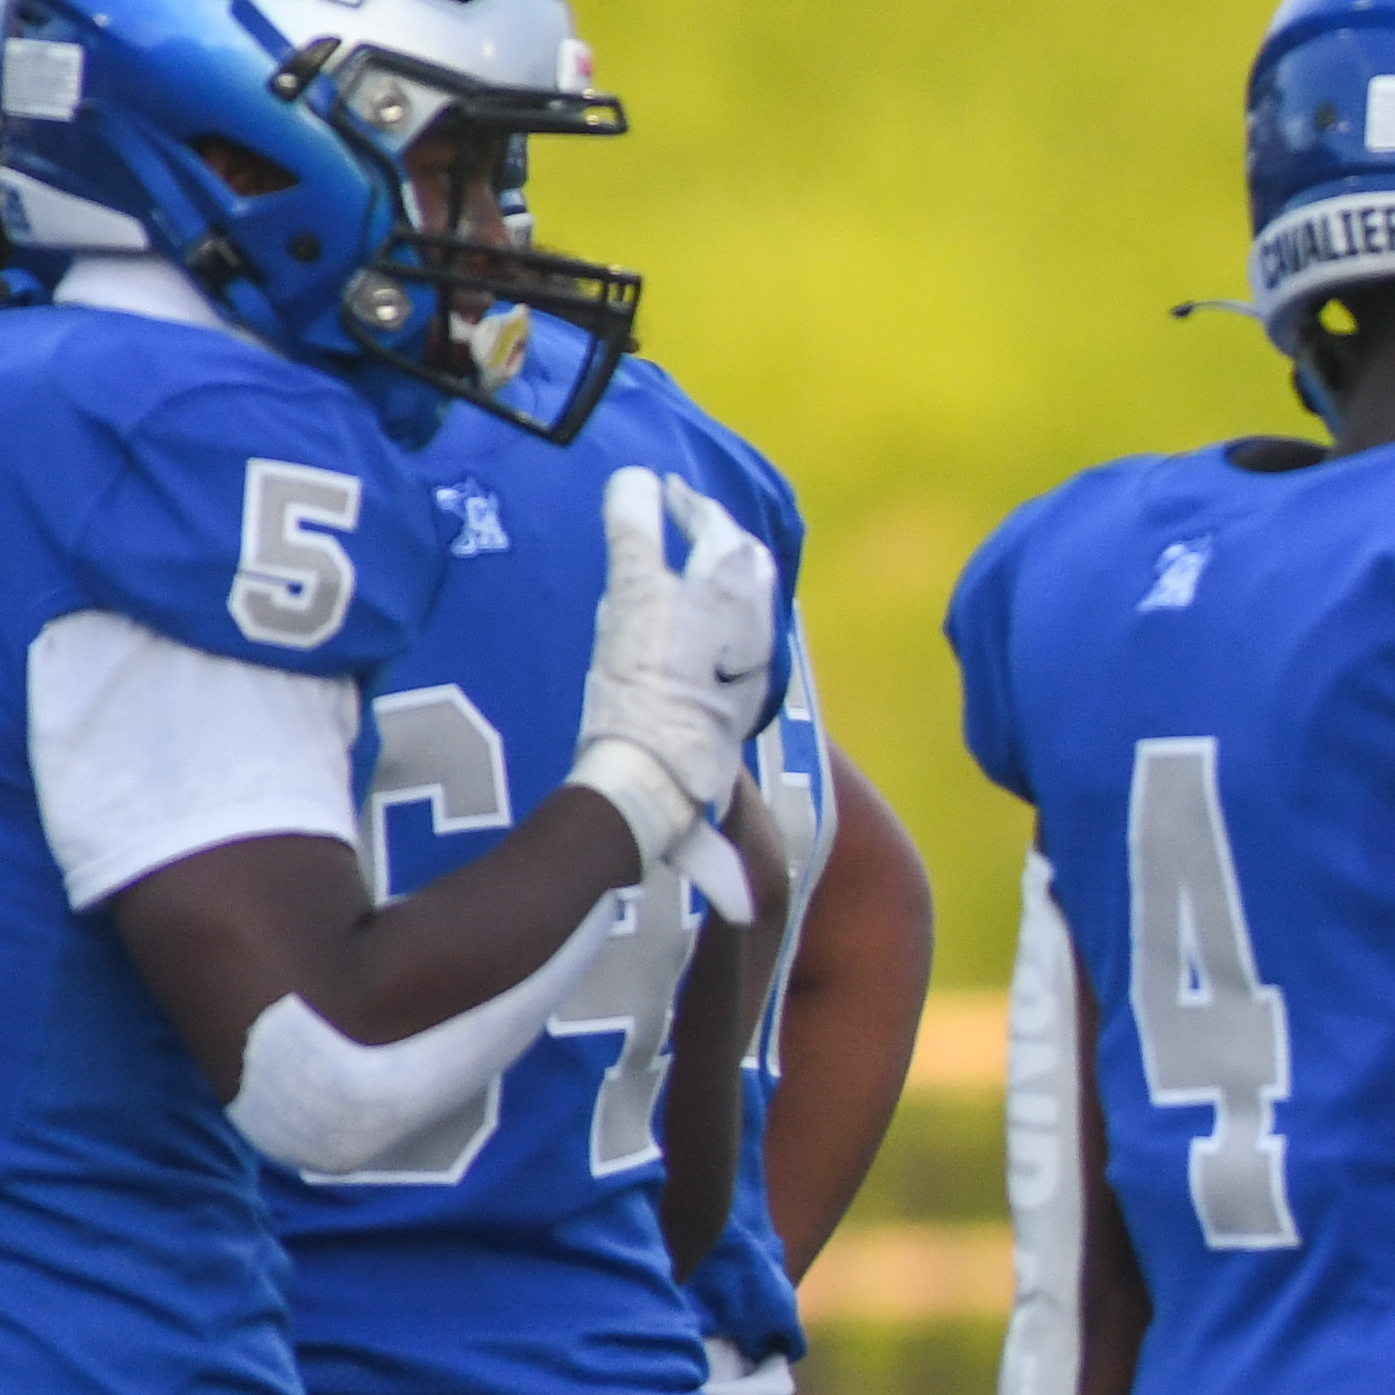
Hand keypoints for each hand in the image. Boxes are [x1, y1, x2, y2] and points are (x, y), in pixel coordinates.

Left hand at [573, 466, 780, 871]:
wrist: (642, 790)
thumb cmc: (671, 811)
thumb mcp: (701, 828)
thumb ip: (719, 864)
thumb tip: (746, 913)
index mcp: (739, 697)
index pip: (756, 643)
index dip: (748, 618)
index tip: (736, 590)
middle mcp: (728, 652)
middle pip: (747, 586)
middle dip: (730, 551)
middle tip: (706, 516)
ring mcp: (692, 619)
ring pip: (716, 557)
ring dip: (702, 525)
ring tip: (686, 496)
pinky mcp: (646, 599)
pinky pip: (647, 542)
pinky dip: (641, 508)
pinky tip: (638, 481)